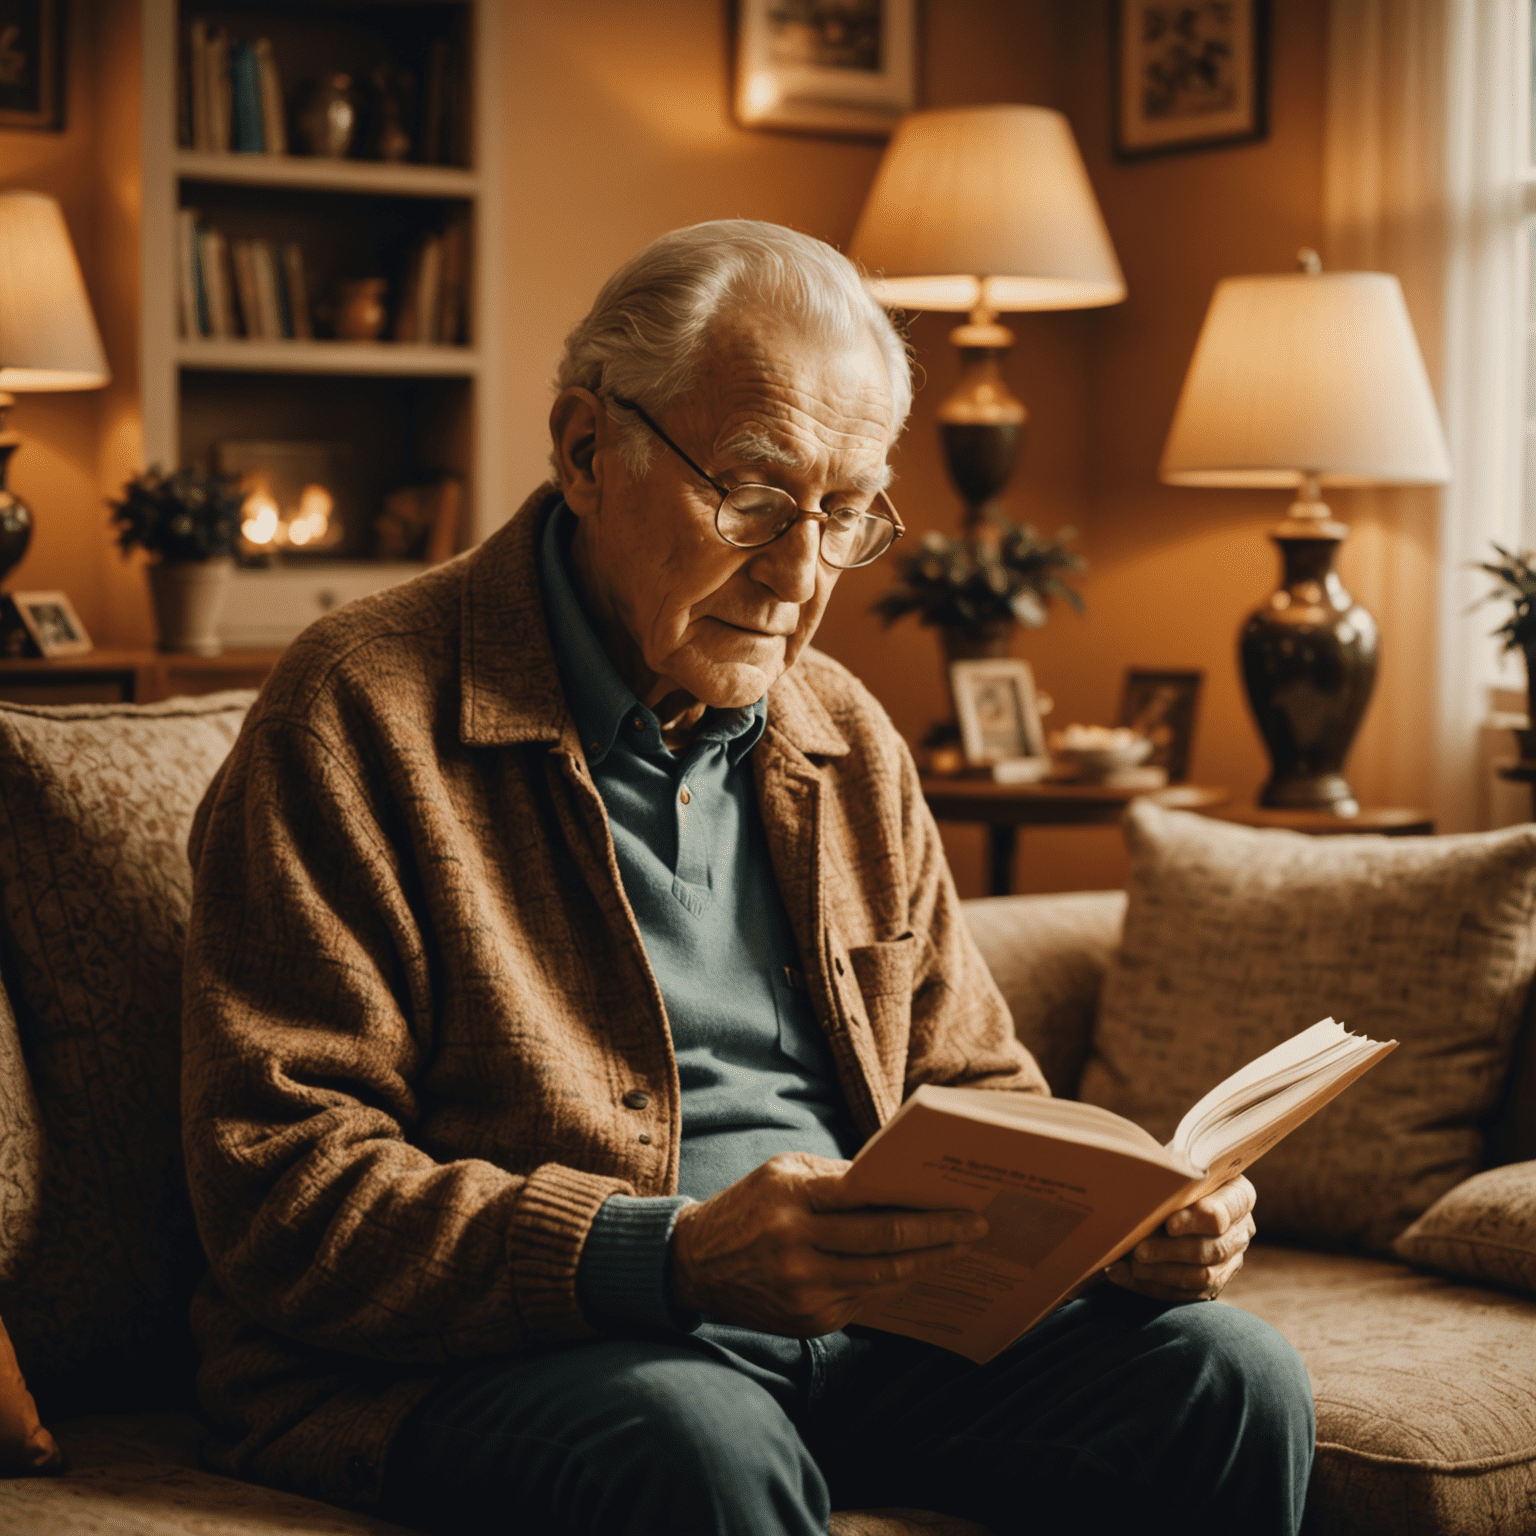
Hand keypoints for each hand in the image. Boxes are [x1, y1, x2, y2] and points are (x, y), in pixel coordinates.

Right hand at [669, 1151, 986, 1336]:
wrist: (695, 1264)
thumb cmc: (750, 1205)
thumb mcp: (785, 1173)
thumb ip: (838, 1177)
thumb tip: (901, 1185)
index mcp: (793, 1199)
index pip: (869, 1202)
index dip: (920, 1207)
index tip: (960, 1205)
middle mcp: (798, 1247)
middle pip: (885, 1244)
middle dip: (939, 1237)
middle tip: (978, 1229)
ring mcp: (803, 1290)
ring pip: (881, 1278)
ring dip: (927, 1265)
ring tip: (960, 1251)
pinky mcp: (807, 1322)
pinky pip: (863, 1302)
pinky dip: (893, 1284)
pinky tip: (918, 1271)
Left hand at [1105, 1175, 1255, 1302]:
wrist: (1175, 1189)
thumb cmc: (1174, 1174)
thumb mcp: (1177, 1167)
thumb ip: (1170, 1176)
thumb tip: (1142, 1184)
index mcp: (1238, 1196)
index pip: (1223, 1213)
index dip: (1196, 1221)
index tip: (1168, 1224)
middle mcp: (1240, 1231)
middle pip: (1213, 1249)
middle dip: (1173, 1252)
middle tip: (1140, 1251)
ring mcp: (1231, 1260)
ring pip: (1204, 1277)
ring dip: (1164, 1274)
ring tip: (1134, 1265)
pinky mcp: (1213, 1282)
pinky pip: (1187, 1294)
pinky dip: (1154, 1287)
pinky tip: (1125, 1275)